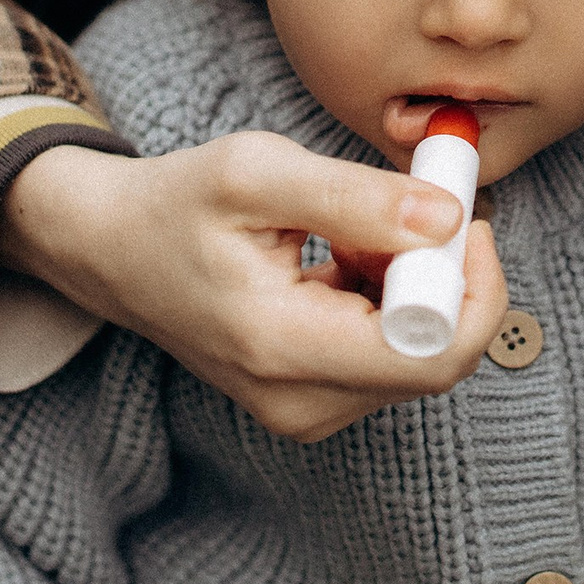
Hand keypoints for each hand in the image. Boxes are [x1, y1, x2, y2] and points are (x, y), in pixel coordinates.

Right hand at [0, 137, 507, 439]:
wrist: (112, 250)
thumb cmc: (176, 204)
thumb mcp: (256, 171)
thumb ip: (358, 197)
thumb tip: (450, 219)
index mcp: (281, 348)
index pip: (433, 354)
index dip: (470, 285)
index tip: (459, 218)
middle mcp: (298, 401)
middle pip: (438, 358)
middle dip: (447, 276)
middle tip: (417, 206)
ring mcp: (305, 412)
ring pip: (421, 355)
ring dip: (414, 284)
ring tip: (352, 232)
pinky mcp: (314, 403)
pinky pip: (393, 356)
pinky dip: (391, 299)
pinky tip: (343, 259)